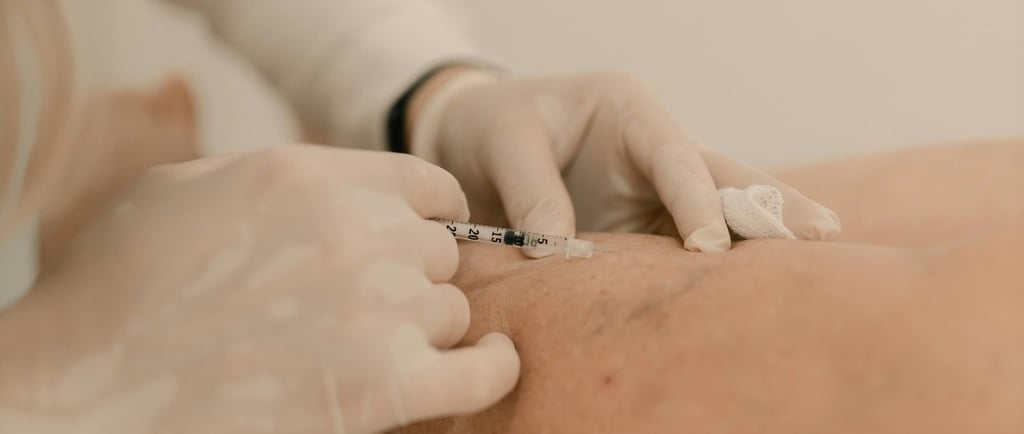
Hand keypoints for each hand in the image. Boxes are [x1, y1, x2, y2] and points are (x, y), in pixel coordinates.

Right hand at [0, 146, 518, 432]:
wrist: (81, 392)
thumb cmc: (115, 294)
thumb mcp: (183, 191)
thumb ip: (272, 175)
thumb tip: (330, 188)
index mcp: (307, 176)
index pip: (422, 185)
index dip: (425, 216)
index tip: (419, 240)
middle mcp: (354, 231)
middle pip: (436, 251)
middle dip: (410, 277)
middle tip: (362, 310)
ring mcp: (376, 306)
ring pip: (450, 309)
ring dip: (422, 329)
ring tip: (366, 349)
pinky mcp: (385, 385)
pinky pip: (483, 368)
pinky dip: (490, 368)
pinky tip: (484, 364)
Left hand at [409, 68, 839, 252]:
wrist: (478, 140)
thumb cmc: (495, 126)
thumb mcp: (503, 143)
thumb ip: (532, 193)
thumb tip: (559, 250)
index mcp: (629, 110)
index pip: (674, 154)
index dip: (697, 198)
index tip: (708, 246)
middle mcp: (654, 149)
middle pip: (721, 177)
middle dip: (771, 206)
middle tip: (823, 235)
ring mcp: (654, 189)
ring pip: (715, 214)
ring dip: (755, 242)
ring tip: (806, 272)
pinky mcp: (643, 224)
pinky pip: (679, 247)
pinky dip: (707, 271)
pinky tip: (740, 294)